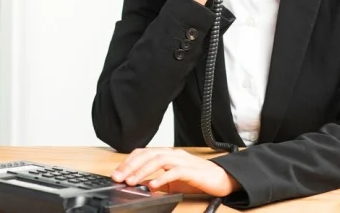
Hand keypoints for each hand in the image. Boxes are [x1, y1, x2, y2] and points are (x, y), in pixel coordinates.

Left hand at [111, 147, 240, 196]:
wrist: (222, 178)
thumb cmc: (198, 178)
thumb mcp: (174, 181)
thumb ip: (160, 181)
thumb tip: (144, 186)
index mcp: (168, 155)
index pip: (145, 152)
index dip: (130, 161)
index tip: (117, 173)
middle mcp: (174, 154)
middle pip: (149, 154)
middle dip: (132, 165)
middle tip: (119, 177)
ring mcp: (183, 161)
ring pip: (159, 159)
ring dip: (143, 170)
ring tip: (132, 181)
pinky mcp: (192, 170)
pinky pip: (175, 171)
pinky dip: (163, 177)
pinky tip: (154, 185)